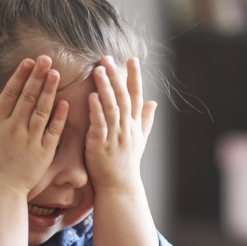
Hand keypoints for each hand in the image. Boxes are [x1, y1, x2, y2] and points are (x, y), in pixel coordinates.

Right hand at [0, 56, 68, 197]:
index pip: (9, 94)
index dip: (20, 76)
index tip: (28, 62)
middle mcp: (13, 128)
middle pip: (27, 97)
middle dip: (37, 76)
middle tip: (46, 59)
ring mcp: (29, 139)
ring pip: (41, 110)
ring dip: (49, 90)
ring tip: (56, 74)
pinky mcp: (43, 152)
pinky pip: (53, 130)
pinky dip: (59, 116)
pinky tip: (65, 102)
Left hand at [85, 56, 156, 192]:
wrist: (119, 186)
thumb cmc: (127, 163)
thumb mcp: (140, 140)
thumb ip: (145, 120)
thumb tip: (154, 102)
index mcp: (135, 125)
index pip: (137, 96)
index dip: (134, 77)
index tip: (132, 59)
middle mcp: (127, 128)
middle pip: (123, 97)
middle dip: (116, 77)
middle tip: (108, 58)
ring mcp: (115, 136)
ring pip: (111, 107)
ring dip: (105, 88)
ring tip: (98, 70)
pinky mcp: (100, 145)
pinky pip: (100, 124)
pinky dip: (96, 110)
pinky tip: (91, 96)